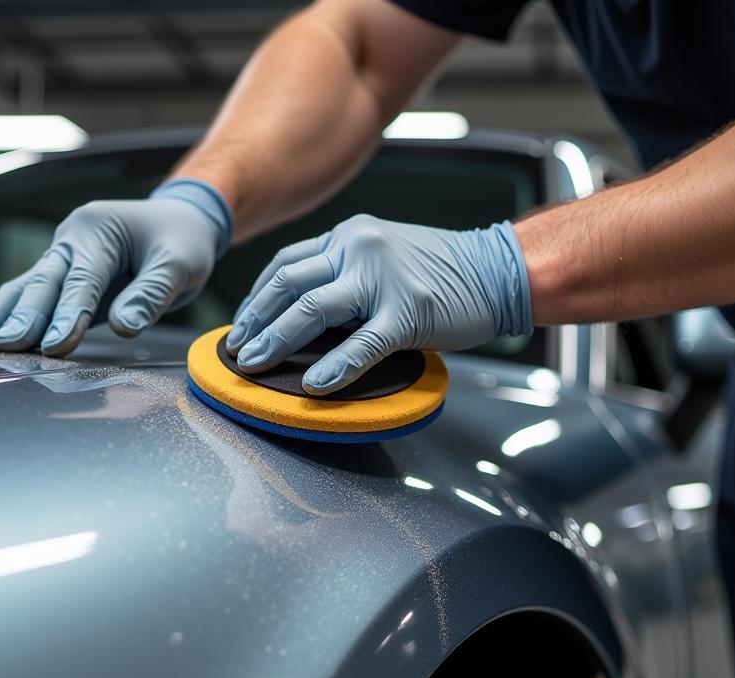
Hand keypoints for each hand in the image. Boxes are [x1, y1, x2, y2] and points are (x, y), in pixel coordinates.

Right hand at [0, 179, 231, 355]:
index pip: (83, 280)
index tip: (54, 345)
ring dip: (2, 314)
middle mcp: (72, 239)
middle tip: (5, 346)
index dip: (68, 315)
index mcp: (98, 230)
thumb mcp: (180, 265)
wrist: (181, 223)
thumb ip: (152, 294)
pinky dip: (9, 313)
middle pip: (44, 282)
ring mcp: (64, 257)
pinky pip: (34, 295)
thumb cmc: (183, 241)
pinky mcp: (65, 277)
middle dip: (24, 317)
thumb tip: (124, 328)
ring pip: (28, 287)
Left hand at [226, 214, 530, 393]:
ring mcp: (382, 278)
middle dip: (255, 321)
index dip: (257, 298)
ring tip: (253, 365)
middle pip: (288, 283)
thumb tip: (304, 316)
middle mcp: (358, 247)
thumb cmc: (442, 272)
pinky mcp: (407, 312)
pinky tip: (314, 385)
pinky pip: (361, 344)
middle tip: (236, 350)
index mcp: (349, 235)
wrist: (498, 269)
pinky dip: (334, 367)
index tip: (242, 325)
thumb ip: (346, 275)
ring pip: (312, 309)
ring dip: (276, 340)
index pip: (286, 264)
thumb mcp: (384, 257)